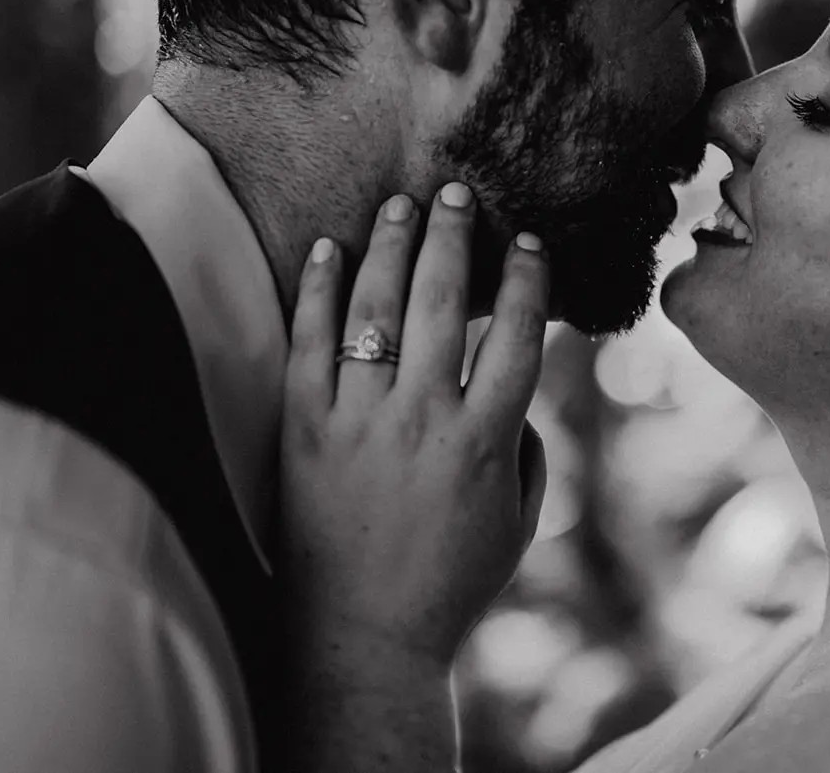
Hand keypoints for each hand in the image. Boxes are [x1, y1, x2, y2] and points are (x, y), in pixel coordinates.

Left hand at [279, 183, 549, 668]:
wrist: (361, 638)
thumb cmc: (450, 583)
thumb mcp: (518, 521)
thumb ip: (526, 448)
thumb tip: (514, 390)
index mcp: (485, 441)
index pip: (517, 336)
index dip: (526, 280)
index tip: (527, 240)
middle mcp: (424, 420)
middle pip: (445, 304)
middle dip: (454, 237)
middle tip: (458, 192)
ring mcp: (359, 423)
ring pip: (377, 312)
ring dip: (391, 248)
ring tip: (401, 205)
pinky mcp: (303, 433)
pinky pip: (307, 346)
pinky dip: (316, 292)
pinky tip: (327, 249)